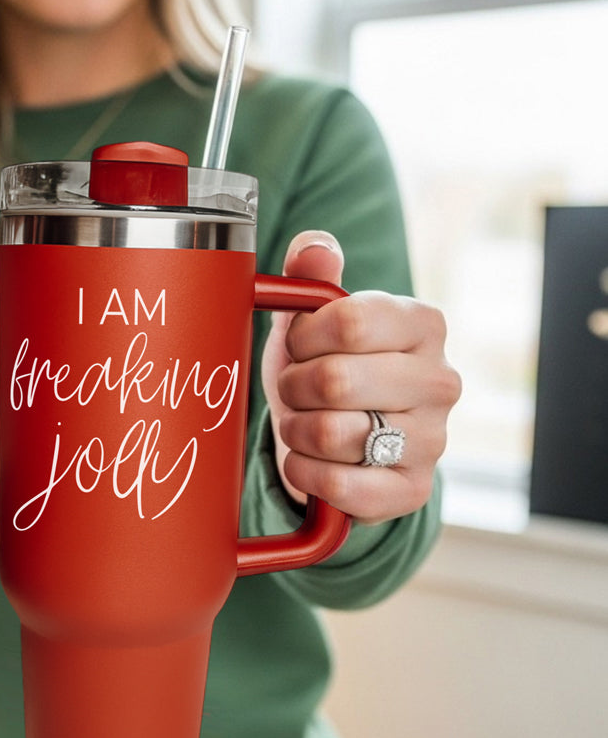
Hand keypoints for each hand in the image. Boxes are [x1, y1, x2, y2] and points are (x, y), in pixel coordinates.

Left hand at [261, 230, 460, 525]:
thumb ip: (311, 275)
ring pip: (332, 434)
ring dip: (295, 431)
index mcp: (423, 324)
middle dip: (294, 387)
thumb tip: (314, 247)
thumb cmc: (323, 368)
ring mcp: (433, 440)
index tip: (300, 346)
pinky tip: (307, 461)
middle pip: (335, 380)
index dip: (303, 337)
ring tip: (302, 424)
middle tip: (297, 391)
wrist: (335, 443)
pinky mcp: (413, 490)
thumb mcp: (311, 320)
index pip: (347, 321)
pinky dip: (304, 473)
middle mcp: (441, 380)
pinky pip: (340, 486)